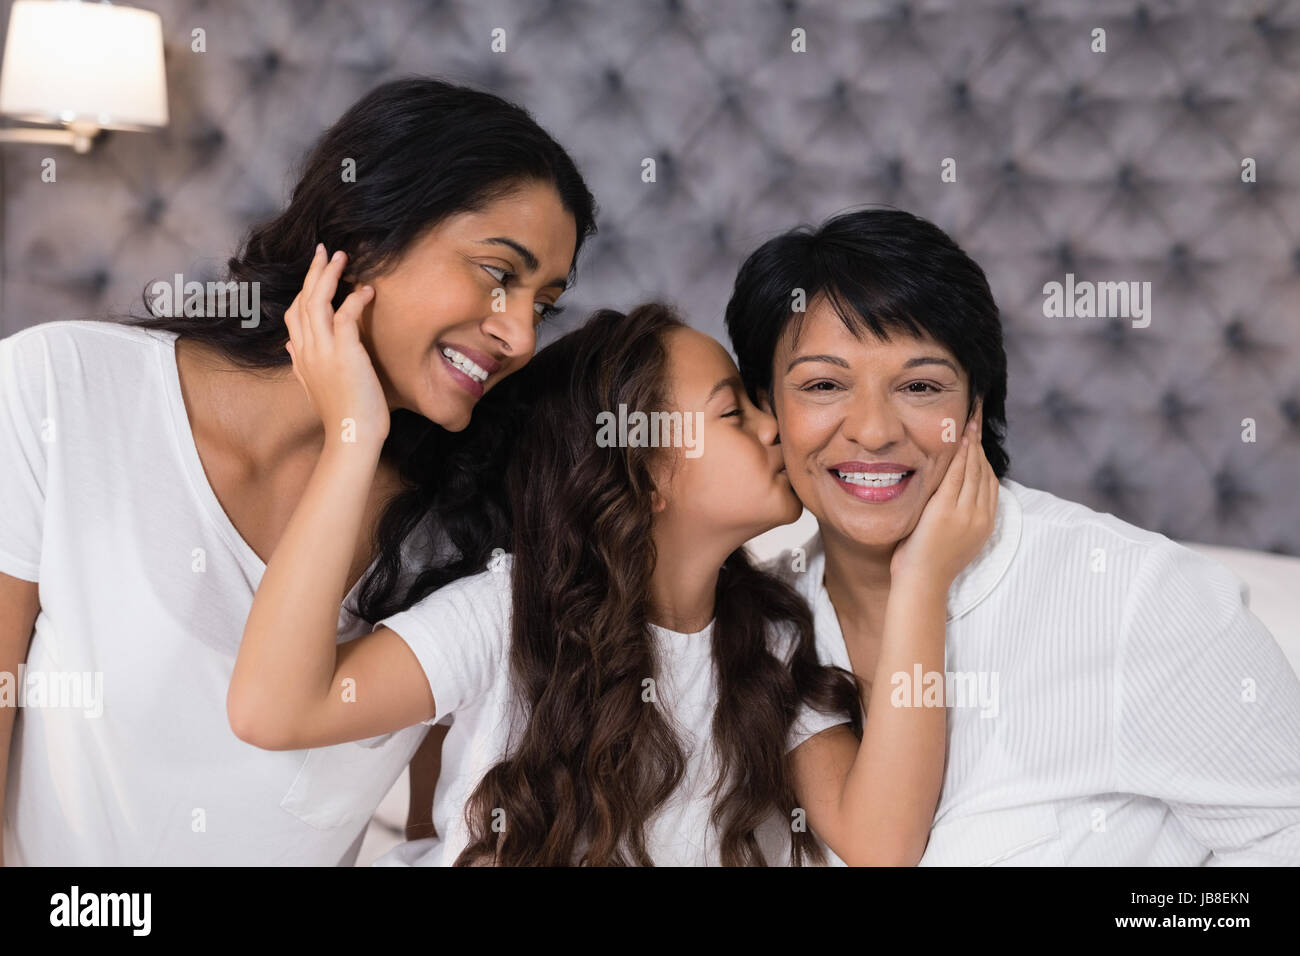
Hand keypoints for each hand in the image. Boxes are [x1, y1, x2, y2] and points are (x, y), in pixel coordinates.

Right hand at [283, 244, 388, 448]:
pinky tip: (366, 290)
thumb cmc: (343, 416)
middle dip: (313, 273)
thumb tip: (290, 346)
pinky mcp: (345, 353)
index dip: (303, 291)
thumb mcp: (314, 387)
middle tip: (325, 251)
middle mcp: (307, 350)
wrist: (352, 437)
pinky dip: (354, 299)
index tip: (314, 272)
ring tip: (341, 257)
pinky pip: (345, 316)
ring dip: (329, 275)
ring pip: (318, 302)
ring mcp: (323, 351)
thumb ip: (301, 364)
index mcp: (301, 356)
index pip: (294, 315)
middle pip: (303, 301)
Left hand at [889, 407, 998, 589]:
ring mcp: (966, 513)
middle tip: (978, 415)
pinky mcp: (947, 510)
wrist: (922, 584)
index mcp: (984, 523)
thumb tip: (946, 499)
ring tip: (971, 417)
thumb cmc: (927, 565)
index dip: (984, 455)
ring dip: (973, 441)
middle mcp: (980, 515)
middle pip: (984, 469)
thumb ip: (952, 516)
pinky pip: (958, 475)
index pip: (990, 481)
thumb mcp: (949, 538)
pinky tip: (960, 437)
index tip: (980, 435)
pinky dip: (961, 455)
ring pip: (974, 469)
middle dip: (980, 441)